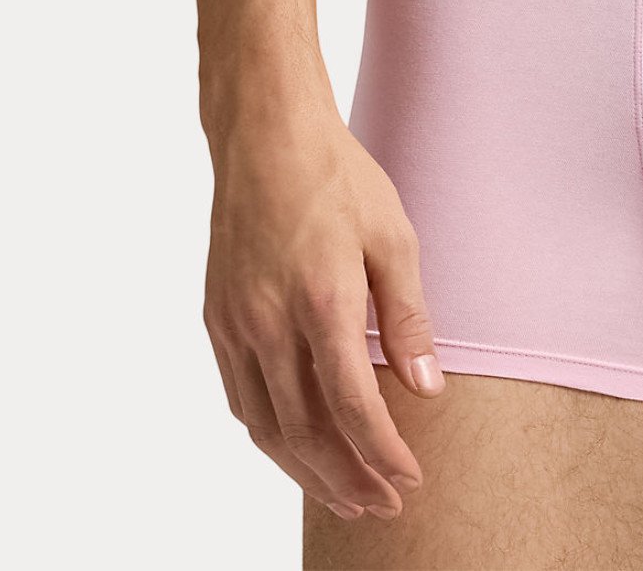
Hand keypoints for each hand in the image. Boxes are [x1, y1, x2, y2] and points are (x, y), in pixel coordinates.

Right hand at [203, 109, 444, 521]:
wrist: (266, 136)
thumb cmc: (339, 178)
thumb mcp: (393, 237)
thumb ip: (407, 318)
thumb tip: (426, 388)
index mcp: (322, 300)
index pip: (352, 406)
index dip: (381, 453)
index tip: (410, 479)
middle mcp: (269, 322)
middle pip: (306, 432)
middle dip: (347, 480)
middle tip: (383, 506)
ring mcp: (236, 324)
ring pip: (266, 427)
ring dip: (306, 471)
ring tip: (345, 495)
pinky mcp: (216, 318)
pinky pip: (240, 398)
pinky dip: (270, 434)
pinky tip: (297, 447)